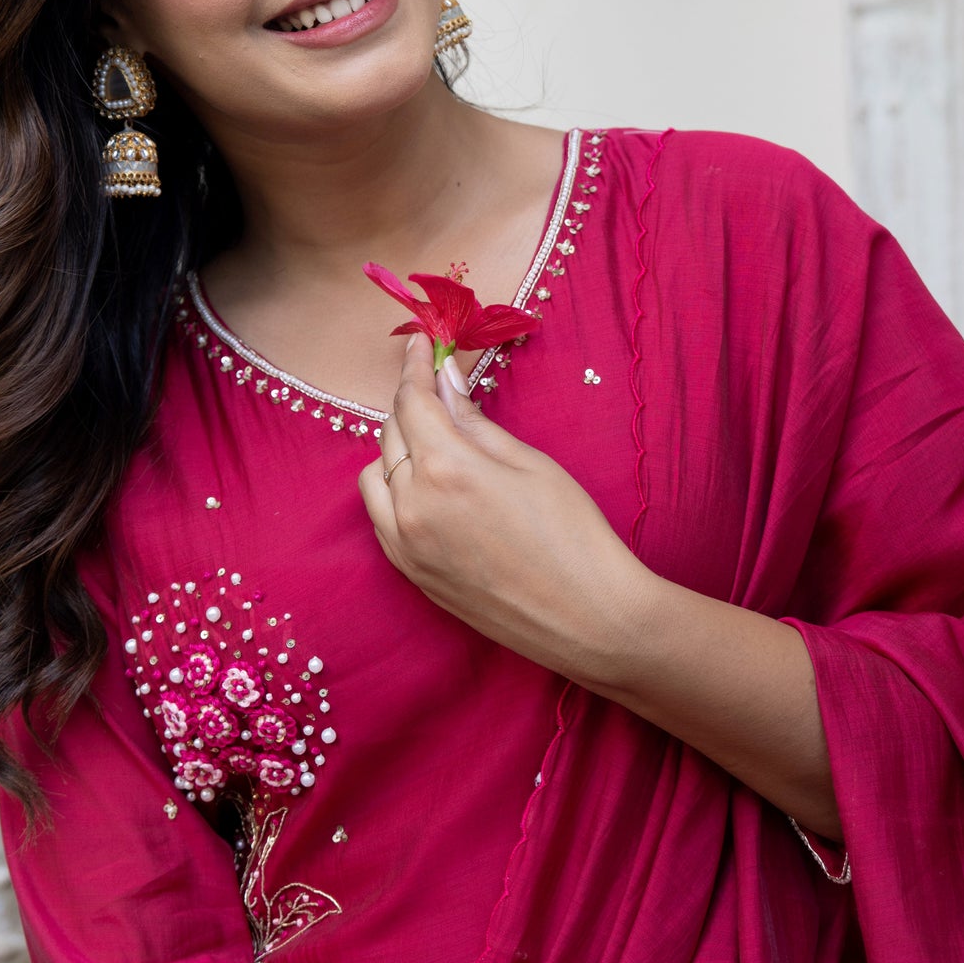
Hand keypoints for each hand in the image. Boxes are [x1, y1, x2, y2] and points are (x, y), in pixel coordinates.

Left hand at [358, 334, 646, 679]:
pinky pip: (380, 518)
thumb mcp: (530, 463)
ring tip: (434, 445)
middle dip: (410, 405)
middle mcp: (413, 506)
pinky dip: (392, 493)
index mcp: (446, 469)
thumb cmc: (573, 534)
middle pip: (390, 434)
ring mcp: (406, 546)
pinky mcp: (411, 575)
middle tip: (437, 390)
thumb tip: (444, 380)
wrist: (589, 618)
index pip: (412, 401)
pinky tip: (426, 489)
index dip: (414, 367)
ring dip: (395, 452)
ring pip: (374, 477)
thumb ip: (475, 420)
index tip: (419, 345)